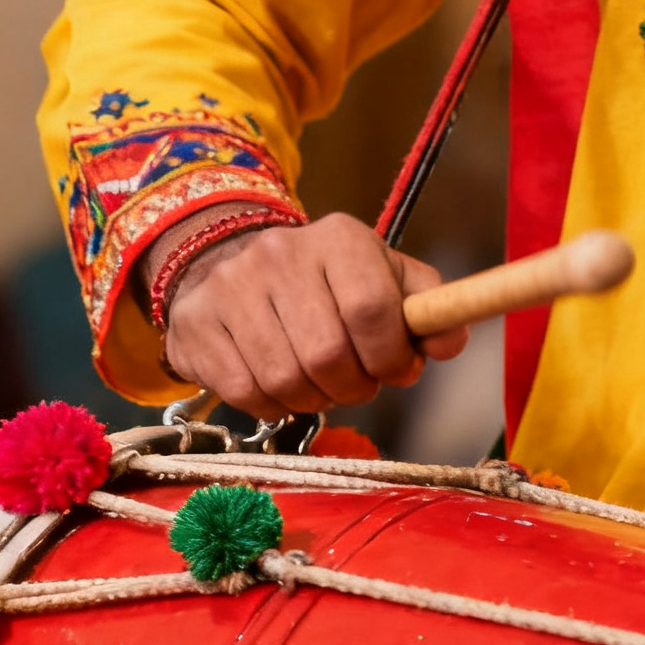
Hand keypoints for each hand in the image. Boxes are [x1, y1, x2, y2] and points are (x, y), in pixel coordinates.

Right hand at [152, 212, 467, 421]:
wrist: (231, 262)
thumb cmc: (326, 284)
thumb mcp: (385, 279)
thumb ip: (428, 308)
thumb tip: (449, 341)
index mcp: (337, 239)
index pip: (372, 310)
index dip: (391, 356)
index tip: (396, 369)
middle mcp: (278, 254)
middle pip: (328, 354)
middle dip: (354, 386)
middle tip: (357, 382)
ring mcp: (229, 288)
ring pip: (287, 380)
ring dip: (314, 398)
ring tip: (319, 382)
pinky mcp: (195, 324)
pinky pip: (246, 393)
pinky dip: (273, 404)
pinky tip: (280, 385)